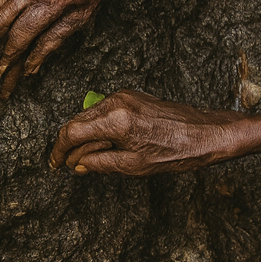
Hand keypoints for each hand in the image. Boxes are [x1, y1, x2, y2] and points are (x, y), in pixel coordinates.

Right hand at [51, 90, 247, 174]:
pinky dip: (99, 126)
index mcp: (116, 121)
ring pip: (89, 115)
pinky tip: (107, 143)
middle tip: (70, 165)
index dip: (59, 150)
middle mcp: (116, 102)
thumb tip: (78, 165)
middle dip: (71, 144)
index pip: (72, 132)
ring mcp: (124, 96)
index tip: (55, 164)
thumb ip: (100, 163)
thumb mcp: (134, 166)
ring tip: (93, 157)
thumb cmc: (176, 152)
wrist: (205, 133)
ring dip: (85, 136)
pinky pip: (104, 110)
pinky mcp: (131, 95)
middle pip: (77, 121)